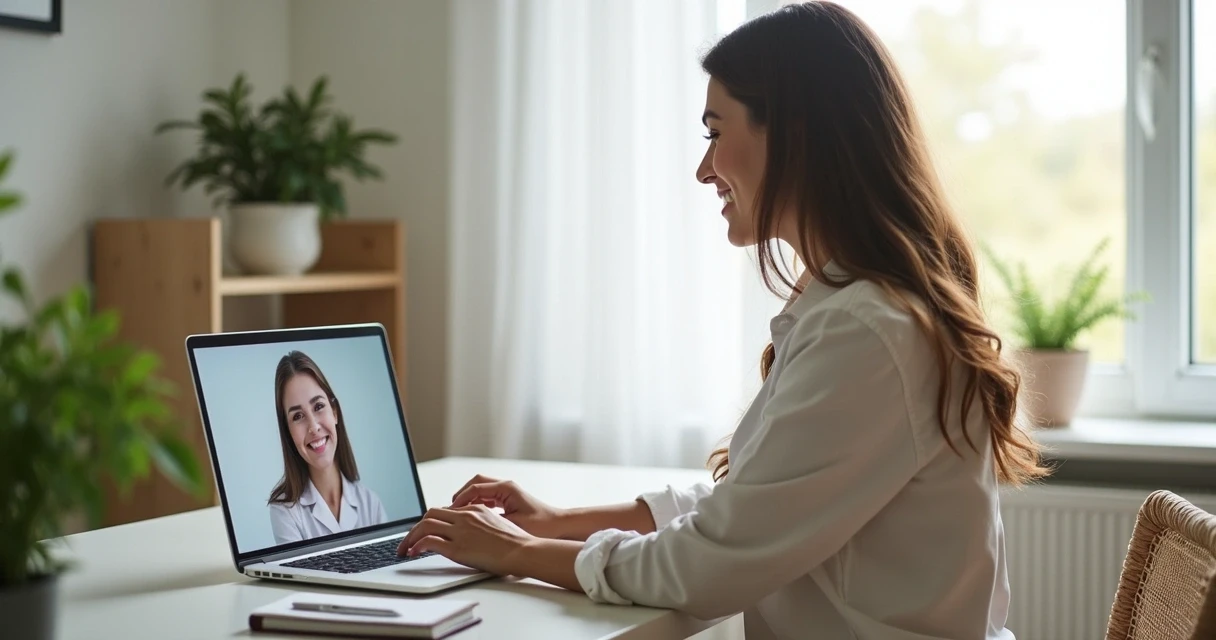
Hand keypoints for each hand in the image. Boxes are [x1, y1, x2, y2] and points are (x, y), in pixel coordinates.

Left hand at [396, 504, 534, 575]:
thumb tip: (476, 535)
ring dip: (410, 537)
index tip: (425, 532)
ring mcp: (460, 531)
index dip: (432, 521)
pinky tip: (413, 553)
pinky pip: (428, 541)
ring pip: (424, 525)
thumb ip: (483, 525)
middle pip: (430, 514)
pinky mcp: (457, 547)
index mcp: (475, 510)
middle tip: (408, 540)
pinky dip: (416, 546)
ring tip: (404, 549)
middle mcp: (465, 516)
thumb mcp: (499, 525)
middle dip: (415, 527)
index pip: (445, 510)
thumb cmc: (518, 543)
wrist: (524, 550)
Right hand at [448, 475, 568, 538]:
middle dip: (461, 494)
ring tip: (458, 514)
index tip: (451, 510)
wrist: (559, 525)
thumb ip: (492, 522)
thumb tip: (473, 524)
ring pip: (481, 490)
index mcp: (506, 488)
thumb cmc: (542, 525)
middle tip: (451, 509)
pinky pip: (487, 497)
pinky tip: (471, 517)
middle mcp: (506, 486)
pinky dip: (477, 504)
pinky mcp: (508, 499)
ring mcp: (507, 492)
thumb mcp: (514, 525)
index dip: (461, 498)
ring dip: (468, 499)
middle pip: (476, 483)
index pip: (476, 487)